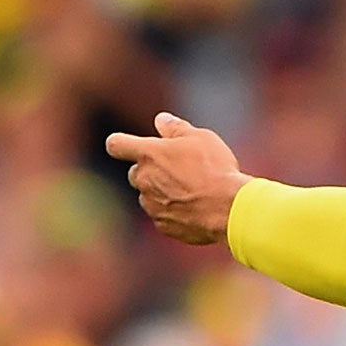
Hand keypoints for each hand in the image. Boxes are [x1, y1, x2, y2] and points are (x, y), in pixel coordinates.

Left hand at [104, 112, 250, 245]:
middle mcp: (143, 180)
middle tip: (180, 169)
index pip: (117, 144)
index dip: (122, 143)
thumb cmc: (215, 168)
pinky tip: (197, 208)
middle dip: (151, 171)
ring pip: (149, 195)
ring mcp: (151, 205)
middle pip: (136, 173)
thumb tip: (161, 119)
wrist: (228, 208)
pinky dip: (175, 211)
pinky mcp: (163, 225)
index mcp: (149, 154)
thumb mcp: (201, 138)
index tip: (131, 145)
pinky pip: (163, 215)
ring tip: (193, 191)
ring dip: (163, 192)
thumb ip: (176, 128)